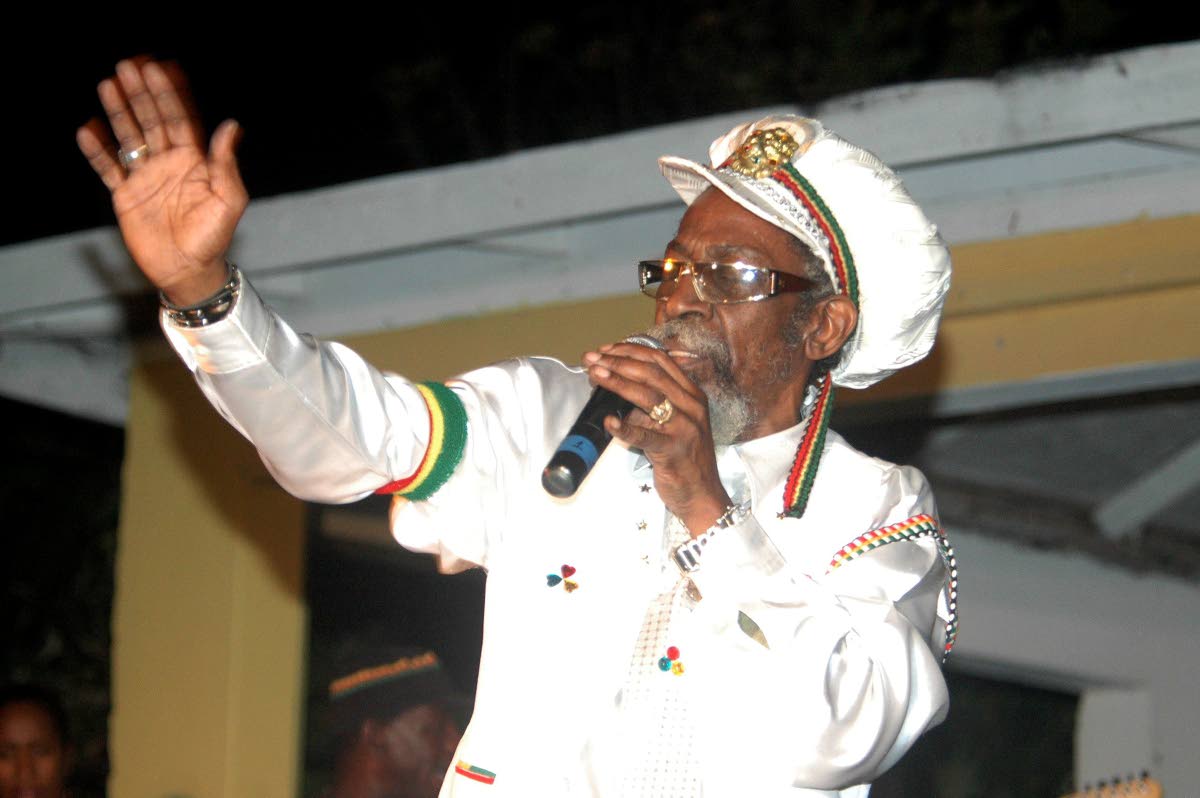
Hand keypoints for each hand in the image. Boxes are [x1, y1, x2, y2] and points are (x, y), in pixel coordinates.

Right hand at [77, 58, 247, 304]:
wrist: (188, 270)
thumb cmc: (214, 237)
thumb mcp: (229, 201)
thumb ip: (226, 164)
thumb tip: (230, 126)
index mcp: (195, 161)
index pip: (181, 120)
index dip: (171, 94)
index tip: (162, 68)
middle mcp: (169, 163)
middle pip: (152, 120)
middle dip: (142, 93)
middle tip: (129, 65)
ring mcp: (146, 178)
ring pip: (129, 137)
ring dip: (119, 111)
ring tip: (109, 84)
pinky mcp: (126, 195)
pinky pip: (108, 169)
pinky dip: (97, 151)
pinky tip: (88, 131)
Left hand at [583, 342, 731, 535]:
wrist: (702, 494)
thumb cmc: (683, 458)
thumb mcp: (671, 423)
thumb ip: (650, 405)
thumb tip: (614, 387)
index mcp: (692, 394)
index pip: (660, 361)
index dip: (630, 351)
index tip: (605, 350)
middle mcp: (692, 405)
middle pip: (652, 373)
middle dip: (618, 362)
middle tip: (592, 359)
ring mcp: (685, 427)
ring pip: (649, 396)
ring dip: (618, 382)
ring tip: (595, 375)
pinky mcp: (674, 450)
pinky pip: (646, 436)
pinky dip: (625, 428)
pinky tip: (607, 421)